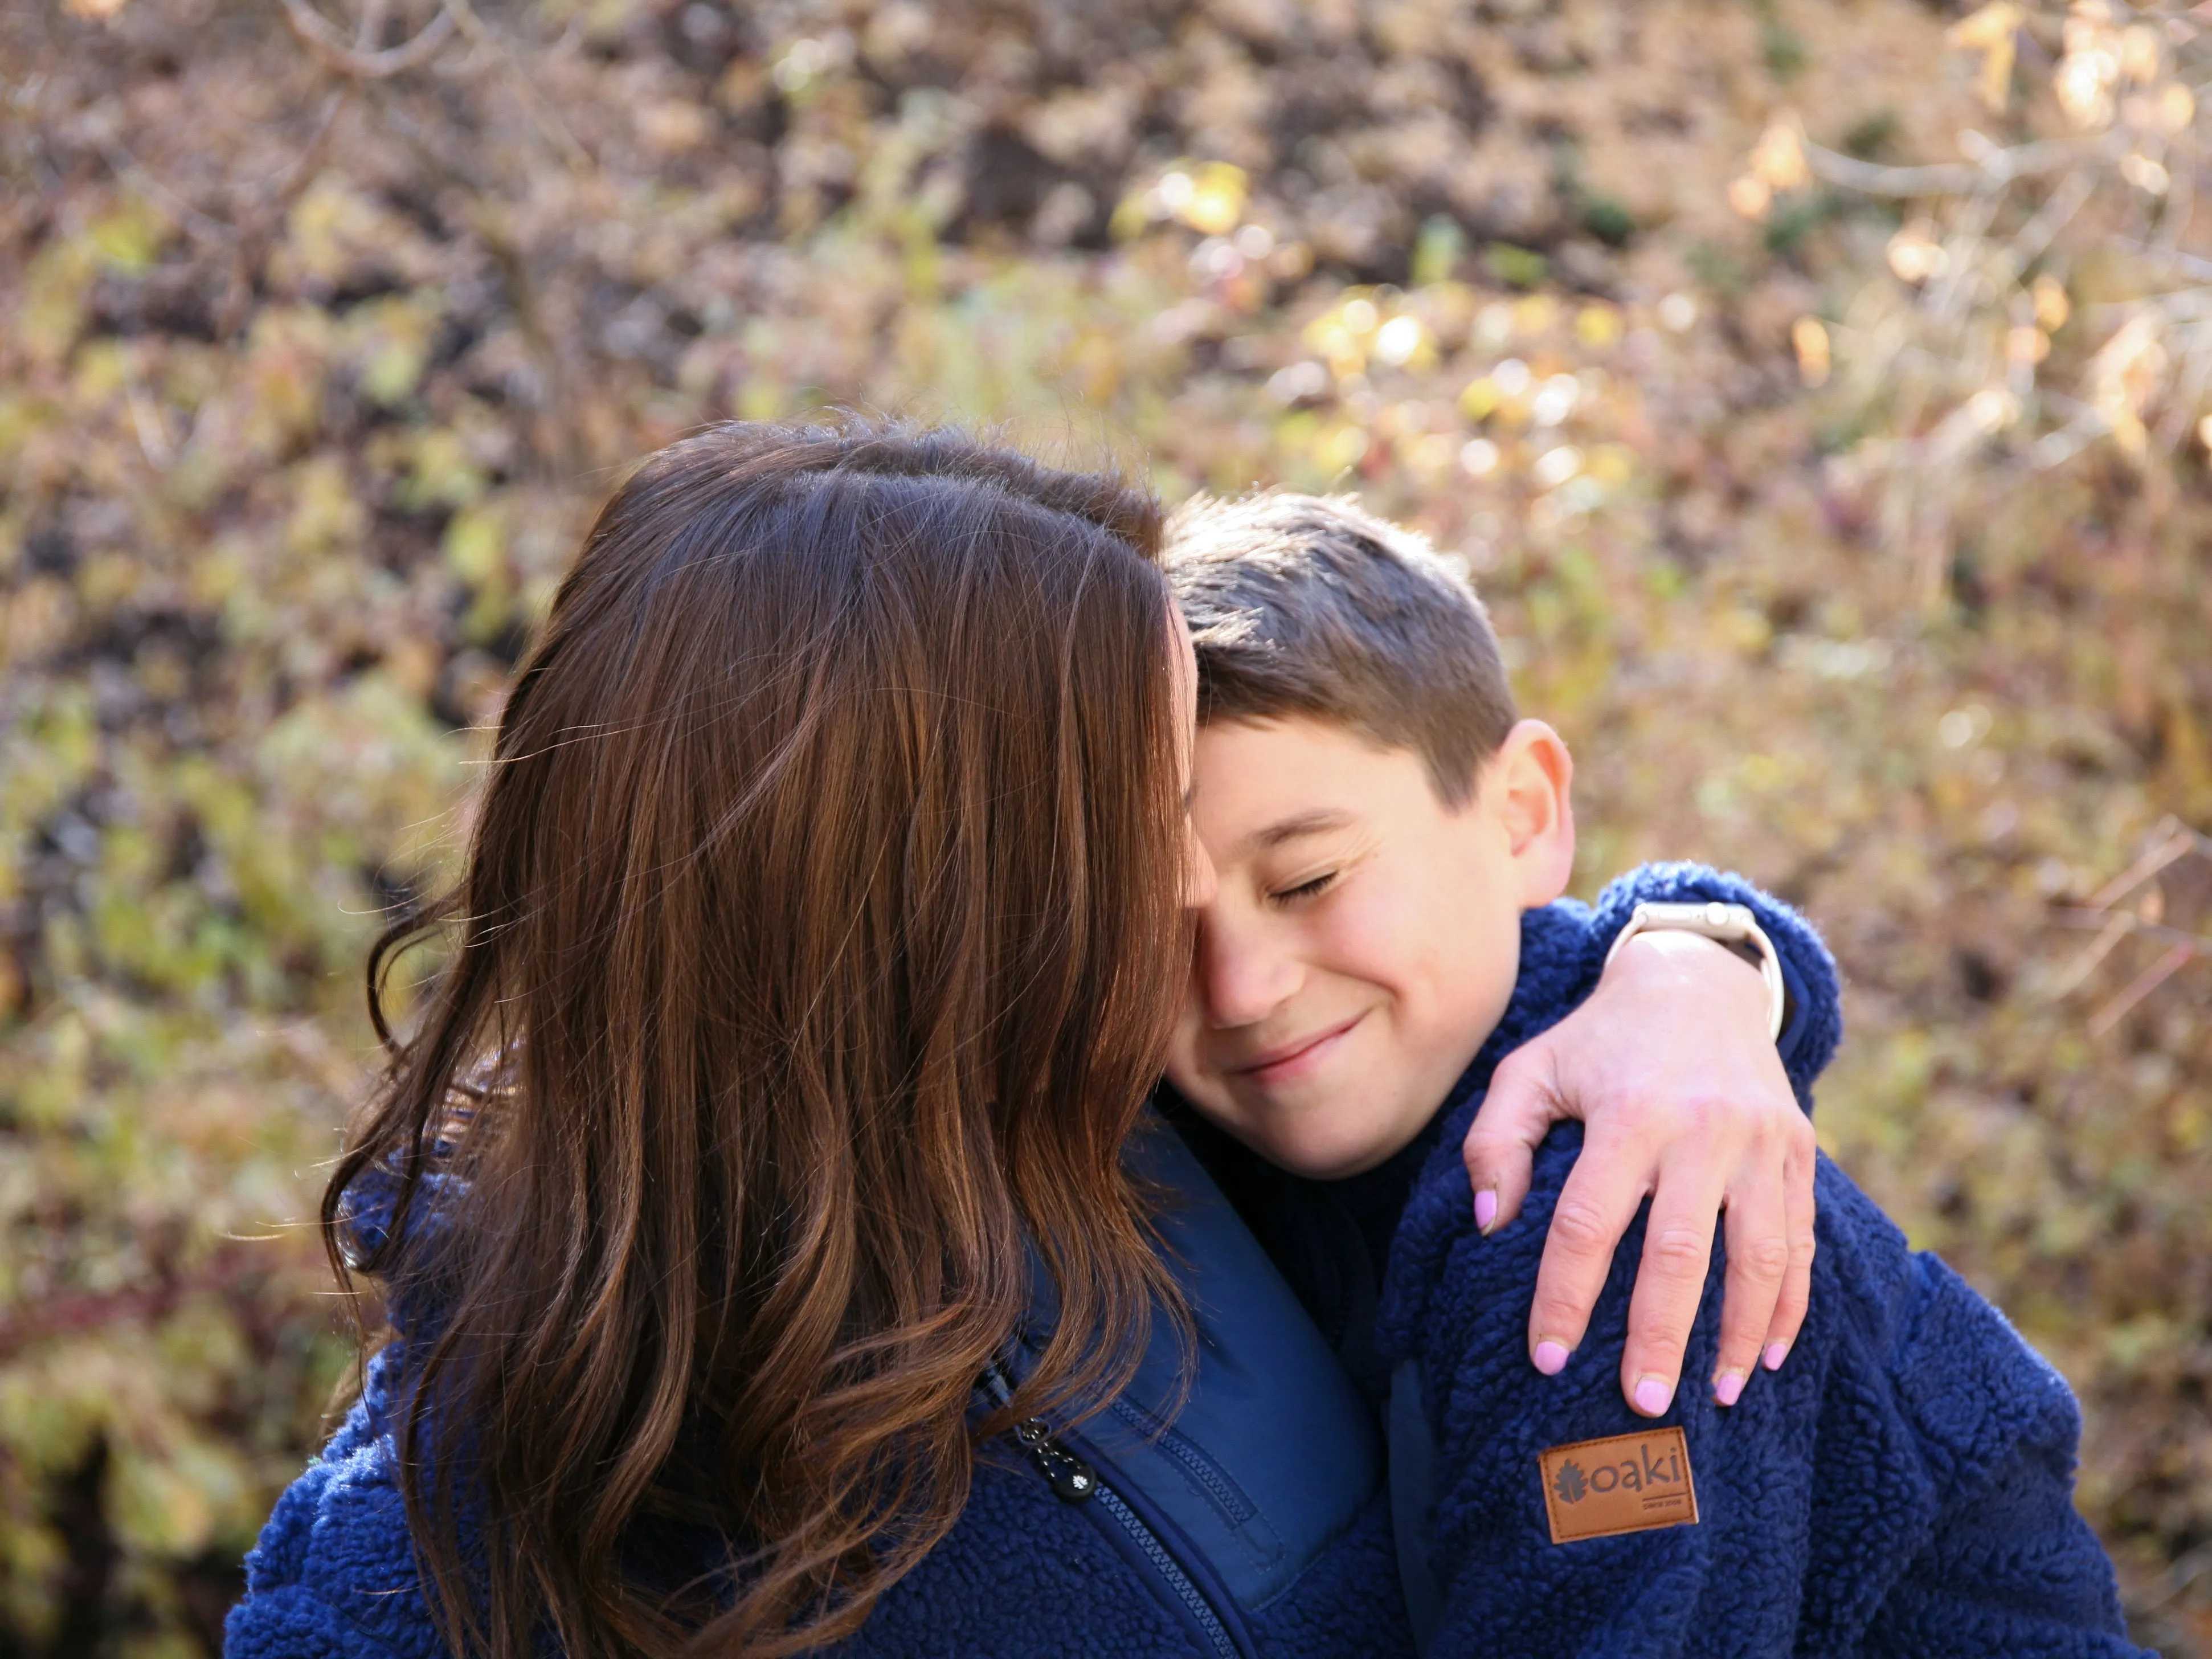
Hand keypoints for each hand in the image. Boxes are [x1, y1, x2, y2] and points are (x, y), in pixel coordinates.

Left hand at [1461, 930, 1814, 1416]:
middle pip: (1680, 1254)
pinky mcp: (1799, 1151)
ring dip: (1740, 1335)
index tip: (1547, 1357)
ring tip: (1719, 1396)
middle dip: (1660, 1337)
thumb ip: (1493, 1141)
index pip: (1589, 1224)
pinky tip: (1771, 1354)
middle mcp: (1701, 1130)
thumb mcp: (1529, 1069)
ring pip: (1760, 1257)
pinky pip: (1802, 1241)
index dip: (1565, 1297)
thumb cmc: (1598, 1039)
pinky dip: (1791, 1304)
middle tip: (1642, 1405)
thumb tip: (1488, 1223)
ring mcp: (1760, 1142)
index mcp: (1627, 1114)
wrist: (1697, 979)